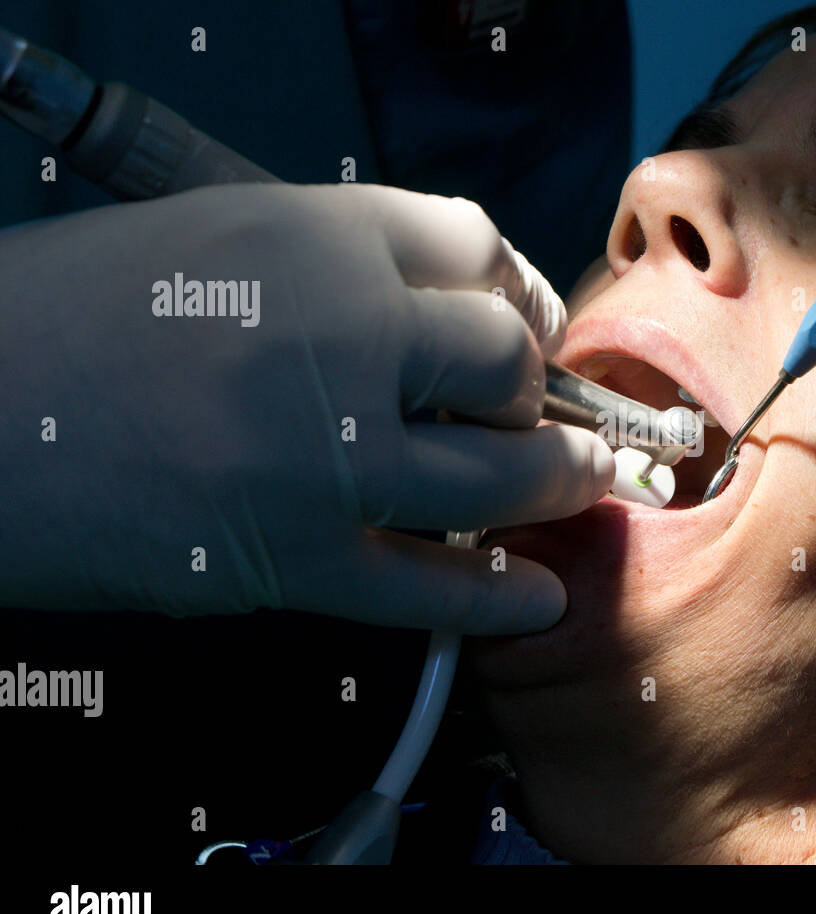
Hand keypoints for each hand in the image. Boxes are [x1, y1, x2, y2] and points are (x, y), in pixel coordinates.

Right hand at [0, 183, 613, 632]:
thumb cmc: (61, 321)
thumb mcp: (203, 237)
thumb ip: (326, 262)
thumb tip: (429, 305)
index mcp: (310, 235)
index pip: (472, 244)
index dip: (514, 285)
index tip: (523, 318)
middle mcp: (337, 334)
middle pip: (505, 355)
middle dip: (534, 385)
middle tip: (535, 409)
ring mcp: (325, 455)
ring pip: (500, 472)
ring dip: (558, 480)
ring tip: (579, 482)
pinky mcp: (295, 559)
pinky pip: (430, 588)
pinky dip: (496, 600)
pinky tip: (536, 598)